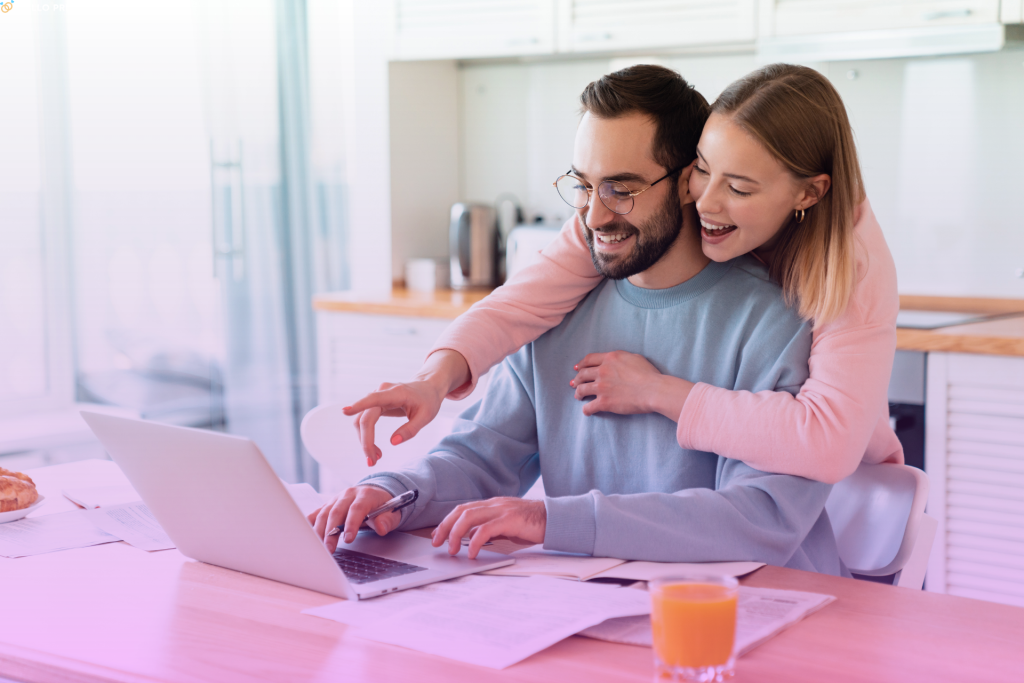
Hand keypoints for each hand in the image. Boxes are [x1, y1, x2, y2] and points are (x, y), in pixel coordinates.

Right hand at [307, 486, 400, 553]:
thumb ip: (387, 520)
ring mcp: (337, 498)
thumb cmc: (384, 506)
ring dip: (320, 531)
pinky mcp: (329, 504)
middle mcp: (349, 494)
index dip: (352, 524)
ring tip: (319, 547)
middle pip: (337, 511)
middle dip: (331, 531)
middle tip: (329, 549)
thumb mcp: (392, 513)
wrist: (376, 494)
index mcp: (365, 494)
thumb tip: (381, 528)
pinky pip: (317, 512)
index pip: (357, 509)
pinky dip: (310, 522)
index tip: (349, 539)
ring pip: (324, 513)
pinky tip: (305, 534)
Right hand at [342, 350, 469, 465]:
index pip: (373, 399)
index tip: (345, 411)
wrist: (427, 388)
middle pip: (365, 417)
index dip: (358, 405)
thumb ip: (411, 429)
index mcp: (396, 393)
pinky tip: (375, 449)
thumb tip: (393, 442)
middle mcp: (382, 392)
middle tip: (372, 461)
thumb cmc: (428, 400)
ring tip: (377, 457)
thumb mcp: (426, 417)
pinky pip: (365, 420)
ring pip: (362, 420)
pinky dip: (367, 436)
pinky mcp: (375, 403)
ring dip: (365, 440)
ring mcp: (377, 397)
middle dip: (366, 441)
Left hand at [431, 497, 545, 558]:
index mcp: (492, 504)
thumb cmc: (533, 524)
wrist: (555, 519)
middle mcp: (494, 504)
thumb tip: (475, 539)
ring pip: (469, 517)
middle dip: (446, 527)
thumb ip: (492, 528)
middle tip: (437, 542)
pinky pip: (486, 529)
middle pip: (461, 511)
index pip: (463, 509)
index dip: (448, 521)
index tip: (438, 534)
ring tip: (453, 550)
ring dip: (456, 534)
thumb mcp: (508, 525)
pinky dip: (475, 541)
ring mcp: (502, 510)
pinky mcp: (510, 519)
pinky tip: (473, 553)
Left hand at [571, 351, 693, 419]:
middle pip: (583, 374)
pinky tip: (586, 411)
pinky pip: (589, 406)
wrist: (653, 390)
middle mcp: (602, 371)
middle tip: (574, 383)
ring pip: (582, 389)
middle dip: (577, 379)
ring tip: (578, 396)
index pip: (589, 359)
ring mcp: (602, 387)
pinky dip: (586, 409)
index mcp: (610, 359)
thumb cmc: (649, 374)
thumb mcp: (634, 358)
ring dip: (578, 393)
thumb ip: (621, 358)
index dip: (581, 364)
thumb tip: (617, 362)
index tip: (577, 368)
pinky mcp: (604, 402)